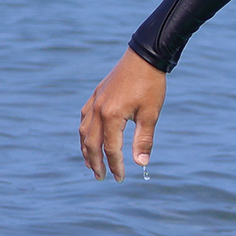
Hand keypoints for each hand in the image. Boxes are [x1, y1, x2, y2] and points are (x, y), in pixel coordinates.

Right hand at [80, 49, 167, 179]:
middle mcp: (97, 110)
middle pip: (91, 144)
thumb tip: (141, 164)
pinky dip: (85, 132)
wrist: (144, 56)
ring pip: (84, 131)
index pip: (111, 149)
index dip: (115, 166)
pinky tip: (89, 138)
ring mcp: (94, 101)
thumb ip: (144, 139)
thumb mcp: (151, 113)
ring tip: (91, 164)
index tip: (120, 179)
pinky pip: (84, 118)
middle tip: (101, 178)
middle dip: (96, 163)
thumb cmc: (151, 85)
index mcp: (111, 116)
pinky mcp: (96, 95)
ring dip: (86, 150)